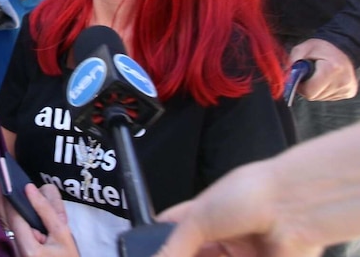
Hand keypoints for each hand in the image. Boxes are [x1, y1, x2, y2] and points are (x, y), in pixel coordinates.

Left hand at [4, 184, 78, 256]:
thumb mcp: (62, 232)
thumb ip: (47, 209)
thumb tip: (30, 188)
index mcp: (28, 249)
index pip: (14, 217)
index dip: (10, 197)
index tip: (7, 180)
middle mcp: (17, 252)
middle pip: (4, 221)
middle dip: (1, 199)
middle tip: (0, 178)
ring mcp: (16, 253)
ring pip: (5, 226)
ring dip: (3, 207)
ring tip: (4, 187)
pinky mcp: (18, 252)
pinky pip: (10, 231)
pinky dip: (9, 217)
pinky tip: (12, 205)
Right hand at [155, 161, 309, 256]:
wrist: (292, 208)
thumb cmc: (249, 194)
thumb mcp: (199, 218)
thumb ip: (175, 245)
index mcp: (205, 216)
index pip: (176, 234)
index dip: (163, 246)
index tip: (152, 254)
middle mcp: (224, 236)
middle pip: (195, 254)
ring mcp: (243, 254)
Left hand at [290, 38, 357, 100]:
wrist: (340, 48)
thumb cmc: (321, 48)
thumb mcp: (302, 48)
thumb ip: (292, 61)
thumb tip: (286, 76)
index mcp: (332, 69)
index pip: (310, 91)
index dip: (300, 86)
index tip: (300, 78)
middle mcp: (342, 80)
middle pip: (314, 96)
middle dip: (307, 88)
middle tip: (308, 76)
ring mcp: (347, 88)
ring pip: (321, 98)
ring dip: (315, 89)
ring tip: (318, 77)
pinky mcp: (349, 92)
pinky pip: (329, 98)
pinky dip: (324, 91)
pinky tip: (326, 81)